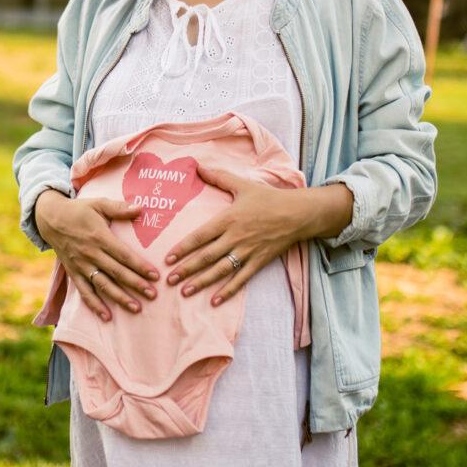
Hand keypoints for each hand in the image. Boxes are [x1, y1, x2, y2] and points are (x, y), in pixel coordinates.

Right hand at [35, 189, 159, 321]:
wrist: (50, 218)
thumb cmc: (79, 210)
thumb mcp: (98, 204)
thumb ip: (119, 208)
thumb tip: (140, 208)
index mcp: (99, 237)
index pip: (123, 255)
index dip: (139, 265)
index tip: (155, 275)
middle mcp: (90, 254)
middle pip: (116, 272)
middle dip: (135, 284)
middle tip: (153, 295)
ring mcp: (81, 265)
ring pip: (102, 285)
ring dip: (119, 298)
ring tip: (136, 308)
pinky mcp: (73, 273)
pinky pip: (84, 292)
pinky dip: (94, 305)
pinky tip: (107, 317)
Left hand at [163, 163, 314, 305]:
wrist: (298, 213)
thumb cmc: (269, 198)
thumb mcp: (242, 184)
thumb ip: (218, 176)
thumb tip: (197, 165)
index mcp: (228, 219)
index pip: (200, 236)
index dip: (183, 248)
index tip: (167, 258)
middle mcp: (235, 238)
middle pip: (206, 257)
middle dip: (186, 269)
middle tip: (169, 280)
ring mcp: (247, 252)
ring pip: (220, 270)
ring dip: (202, 282)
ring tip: (185, 292)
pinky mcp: (259, 262)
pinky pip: (241, 279)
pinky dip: (228, 291)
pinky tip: (214, 301)